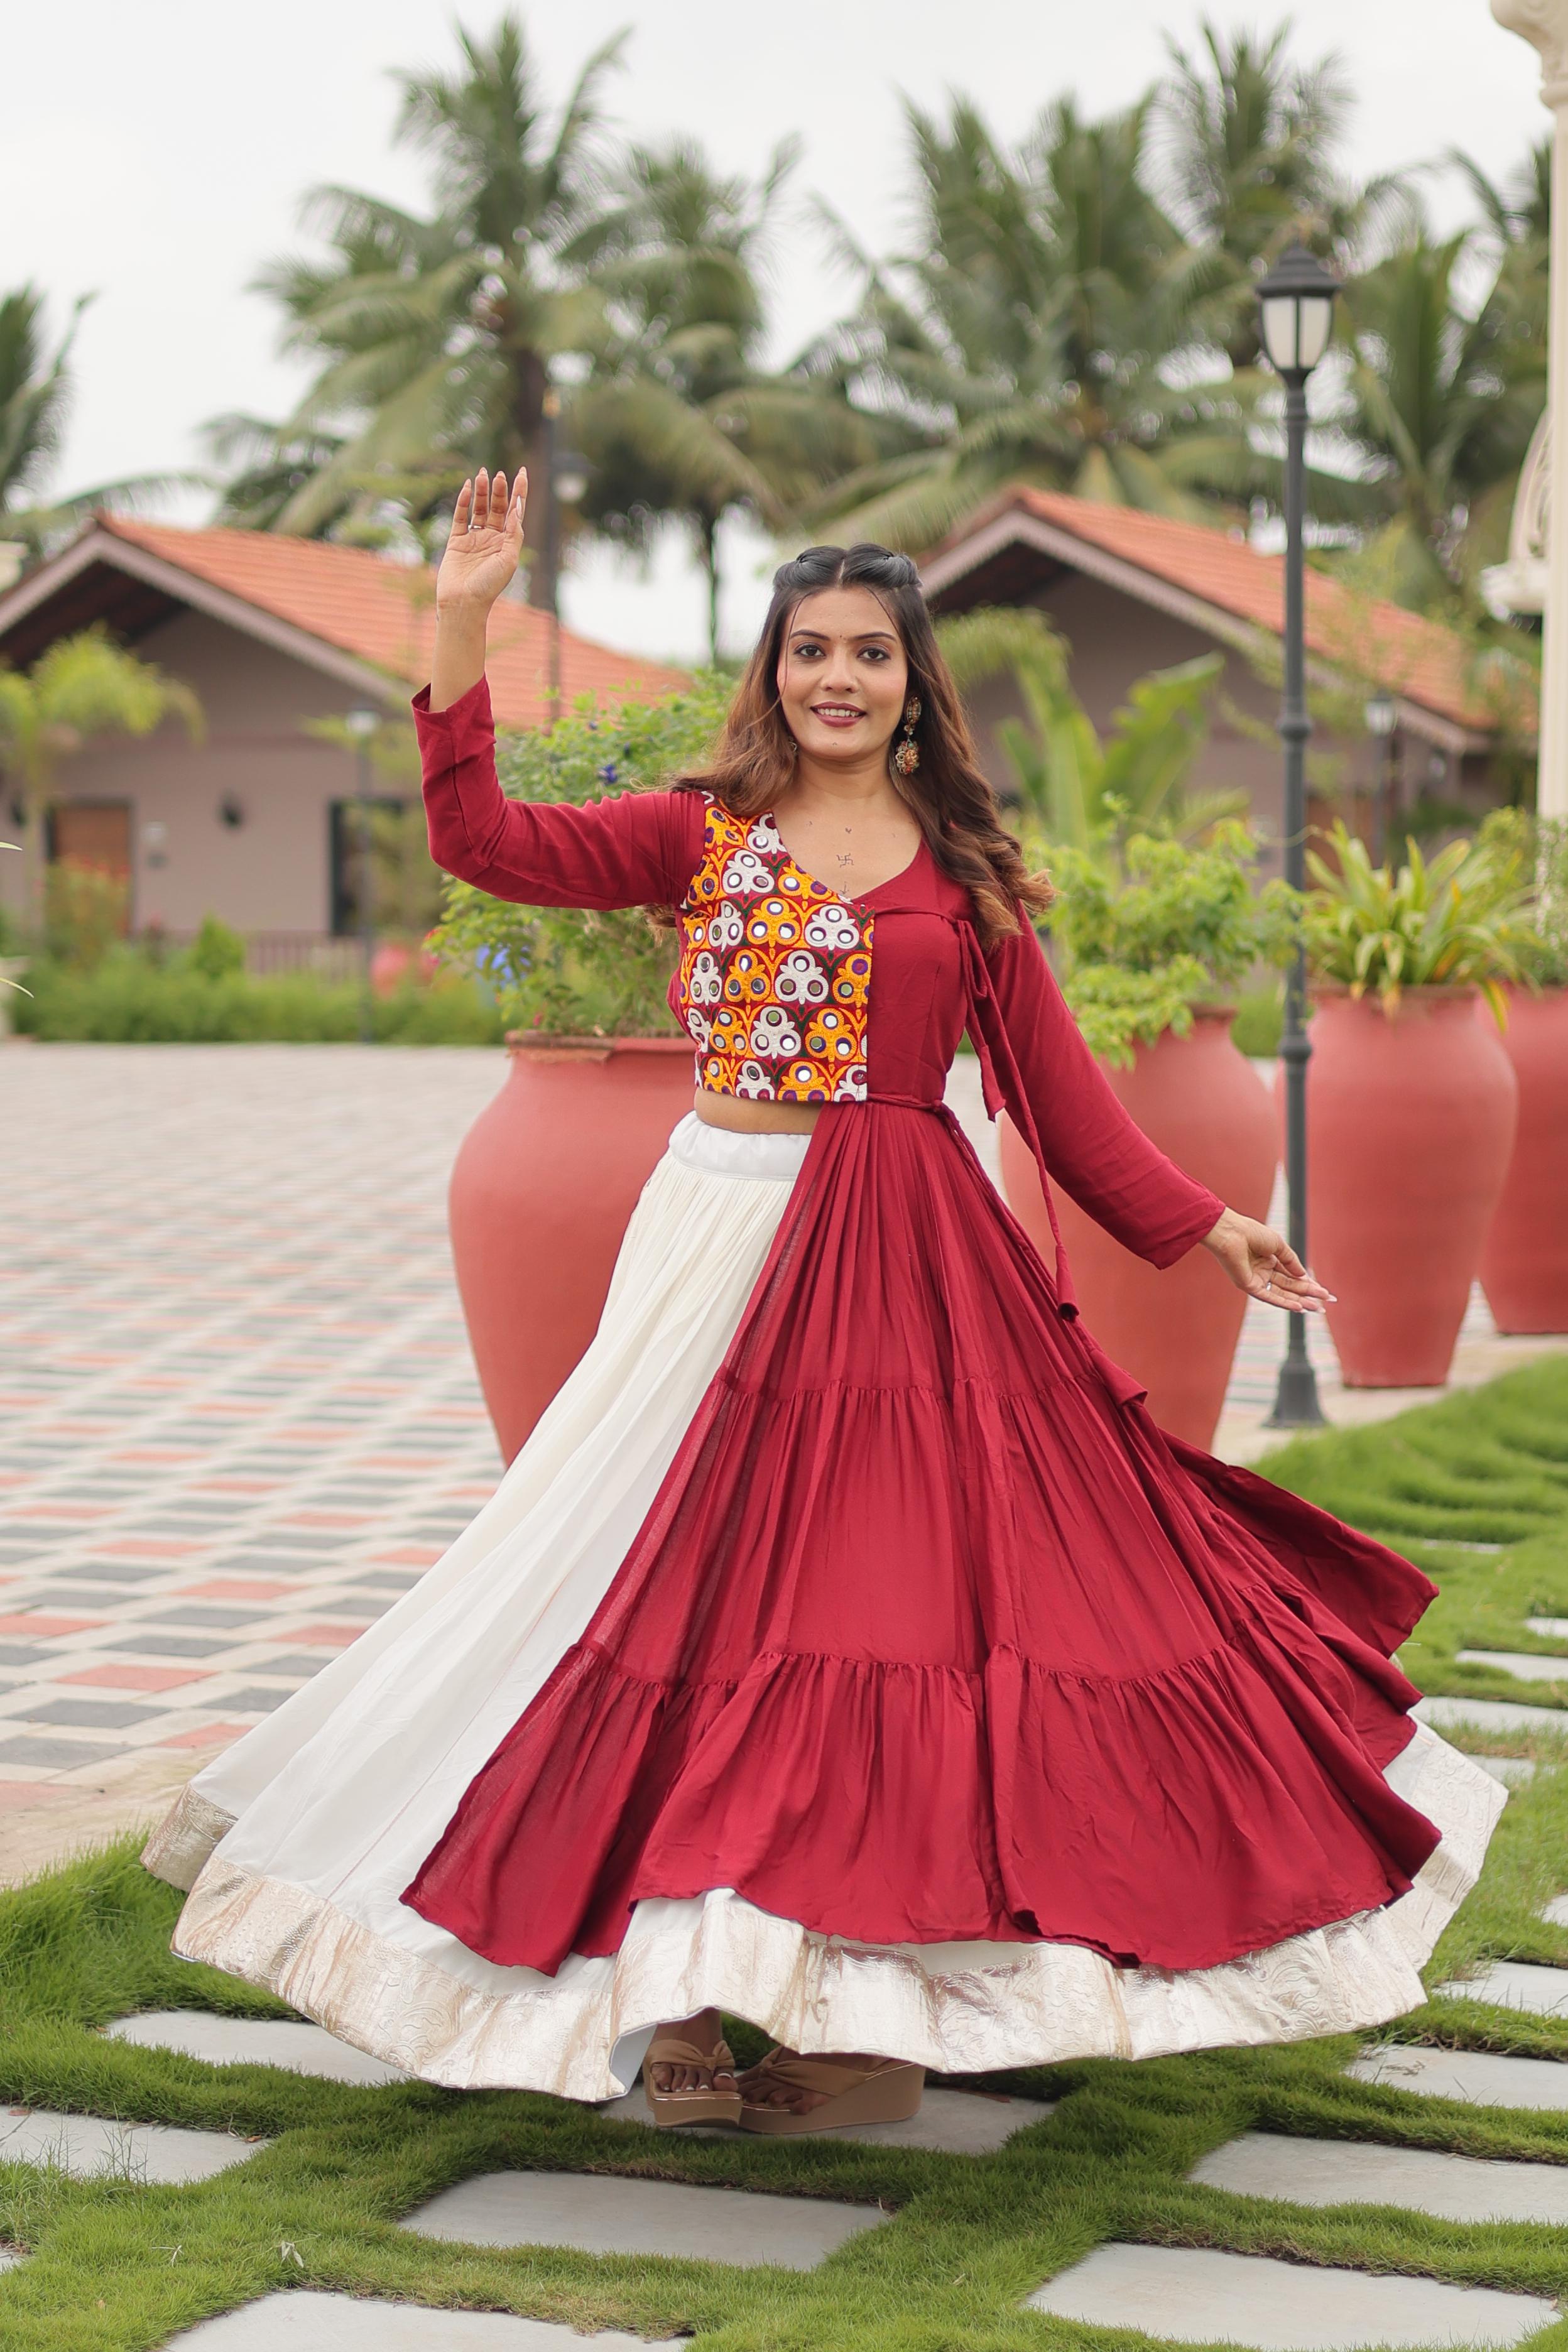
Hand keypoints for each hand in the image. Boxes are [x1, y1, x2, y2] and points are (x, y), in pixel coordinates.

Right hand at [435, 467, 526, 614]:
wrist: (464, 602)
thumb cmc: (489, 585)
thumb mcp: (509, 559)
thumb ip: (513, 532)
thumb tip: (517, 507)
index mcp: (508, 543)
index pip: (515, 512)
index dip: (519, 492)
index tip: (522, 472)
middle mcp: (492, 539)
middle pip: (497, 508)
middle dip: (499, 490)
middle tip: (498, 475)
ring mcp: (474, 539)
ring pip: (479, 509)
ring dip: (482, 492)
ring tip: (482, 475)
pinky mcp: (456, 541)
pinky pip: (460, 517)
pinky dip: (462, 502)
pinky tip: (466, 488)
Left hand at [1200, 1207, 1334, 1313]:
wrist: (1231, 1232)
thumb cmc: (1251, 1233)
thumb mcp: (1278, 1245)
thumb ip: (1291, 1261)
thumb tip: (1304, 1276)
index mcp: (1269, 1259)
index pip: (1292, 1275)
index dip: (1309, 1283)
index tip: (1324, 1291)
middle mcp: (1263, 1271)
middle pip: (1290, 1286)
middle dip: (1309, 1293)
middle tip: (1327, 1301)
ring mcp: (1256, 1279)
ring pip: (1283, 1294)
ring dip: (1301, 1301)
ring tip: (1318, 1307)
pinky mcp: (1249, 1285)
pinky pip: (1269, 1297)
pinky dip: (1284, 1302)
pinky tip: (1299, 1307)